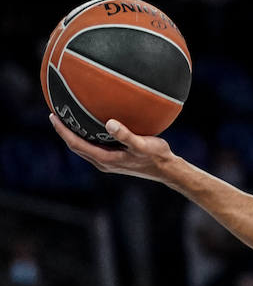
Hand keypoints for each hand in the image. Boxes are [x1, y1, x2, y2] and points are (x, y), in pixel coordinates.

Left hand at [49, 114, 176, 182]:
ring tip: (69, 121)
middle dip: (64, 132)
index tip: (53, 116)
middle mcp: (103, 162)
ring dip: (74, 135)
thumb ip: (126, 135)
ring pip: (84, 148)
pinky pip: (93, 147)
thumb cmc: (156, 156)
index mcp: (105, 159)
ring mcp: (108, 162)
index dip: (63, 131)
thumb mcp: (143, 144)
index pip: (76, 144)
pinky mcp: (114, 160)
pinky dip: (86, 137)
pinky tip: (92, 127)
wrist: (166, 169)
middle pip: (76, 147)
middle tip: (55, 115)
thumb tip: (110, 122)